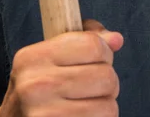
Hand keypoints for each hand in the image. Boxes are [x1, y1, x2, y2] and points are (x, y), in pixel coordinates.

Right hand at [0, 19, 122, 116]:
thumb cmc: (41, 88)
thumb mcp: (54, 56)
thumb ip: (87, 39)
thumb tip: (116, 39)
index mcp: (33, 58)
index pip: (93, 45)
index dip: (104, 52)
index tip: (96, 60)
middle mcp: (34, 86)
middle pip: (106, 76)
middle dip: (108, 82)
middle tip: (91, 88)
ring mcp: (42, 115)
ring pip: (108, 106)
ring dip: (104, 106)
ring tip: (86, 105)